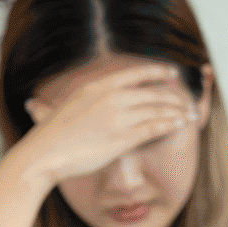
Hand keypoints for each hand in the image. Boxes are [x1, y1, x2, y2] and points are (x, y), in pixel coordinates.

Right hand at [19, 63, 195, 187]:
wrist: (44, 154)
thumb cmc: (49, 135)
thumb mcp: (63, 107)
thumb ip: (73, 102)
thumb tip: (38, 102)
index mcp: (98, 86)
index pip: (136, 73)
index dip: (158, 72)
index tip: (172, 74)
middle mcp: (111, 97)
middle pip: (152, 93)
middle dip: (174, 98)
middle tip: (186, 102)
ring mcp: (117, 117)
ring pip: (157, 110)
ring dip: (177, 112)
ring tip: (189, 115)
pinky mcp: (121, 139)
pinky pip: (153, 128)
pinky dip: (169, 125)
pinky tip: (179, 125)